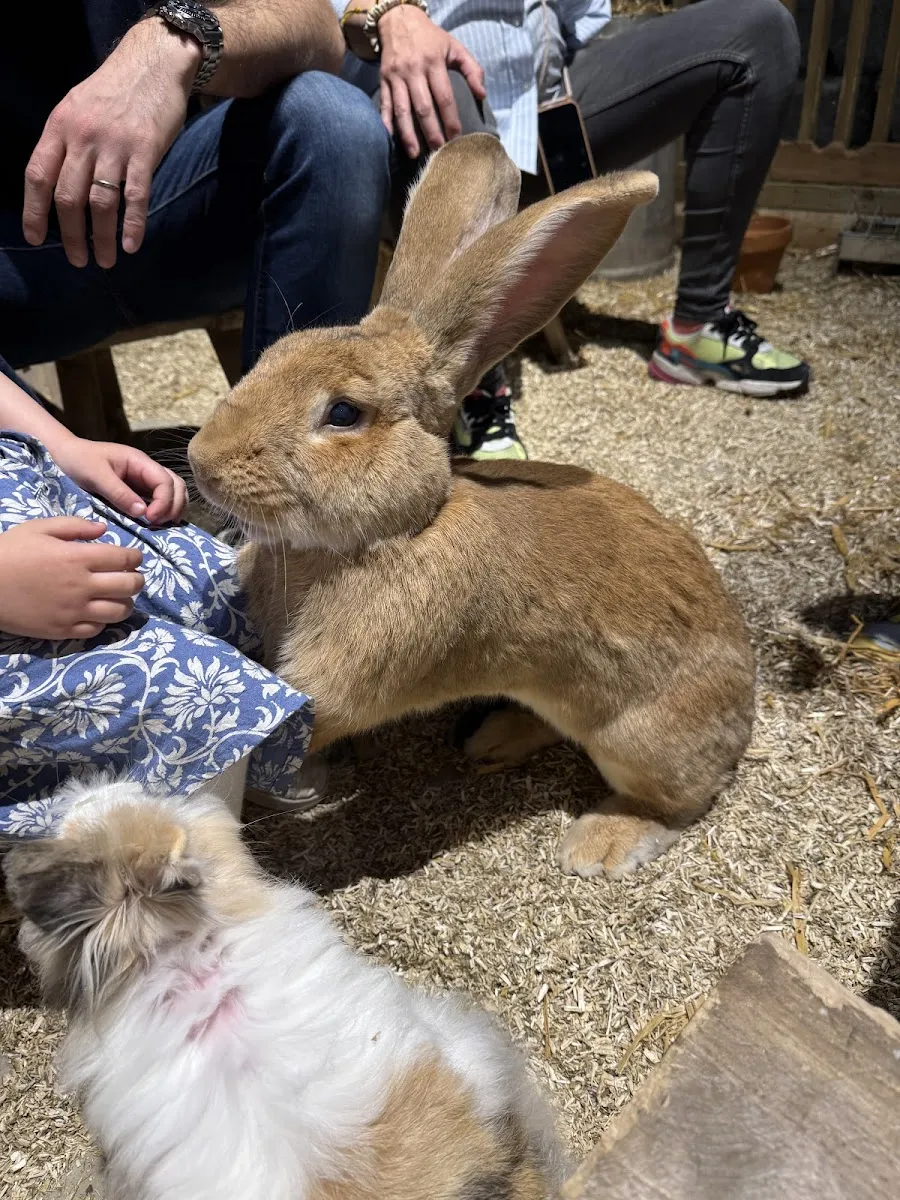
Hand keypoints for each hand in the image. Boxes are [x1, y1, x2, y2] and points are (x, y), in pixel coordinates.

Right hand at [0, 519, 143, 640]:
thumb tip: (104, 530)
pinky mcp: (64, 630)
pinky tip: (98, 611)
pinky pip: (97, 629)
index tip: (134, 557)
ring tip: (120, 596)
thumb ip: (75, 526)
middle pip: (129, 586)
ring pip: (119, 611)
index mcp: (78, 558)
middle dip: (137, 579)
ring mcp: (74, 611)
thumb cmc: (10, 552)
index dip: (135, 557)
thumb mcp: (39, 528)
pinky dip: (104, 620)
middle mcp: (82, 586)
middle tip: (133, 576)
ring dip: (126, 602)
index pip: (124, 558)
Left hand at [22, 19, 200, 268]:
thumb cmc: (114, 90)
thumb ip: (66, 143)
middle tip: (77, 259)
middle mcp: (83, 136)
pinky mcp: (145, 151)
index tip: (35, 239)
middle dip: (70, 235)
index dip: (34, 212)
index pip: (37, 175)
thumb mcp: (76, 108)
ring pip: (100, 203)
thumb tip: (57, 186)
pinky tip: (130, 246)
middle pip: (68, 197)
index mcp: (60, 126)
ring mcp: (114, 144)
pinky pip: (135, 197)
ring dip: (101, 238)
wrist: (153, 64)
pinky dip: (132, 226)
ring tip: (104, 261)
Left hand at [51, 438, 188, 526]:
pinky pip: (160, 499)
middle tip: (158, 524)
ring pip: (173, 492)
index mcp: (139, 461)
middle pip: (177, 486)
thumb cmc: (78, 460)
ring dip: (173, 508)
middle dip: (174, 506)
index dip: (164, 501)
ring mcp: (144, 480)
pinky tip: (155, 523)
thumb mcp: (96, 476)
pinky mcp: (138, 490)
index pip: (166, 481)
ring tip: (160, 525)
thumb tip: (143, 512)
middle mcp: (147, 470)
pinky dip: (164, 510)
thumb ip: (119, 493)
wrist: (64, 454)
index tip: (150, 518)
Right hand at [377, 6, 485, 157]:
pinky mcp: (383, 80)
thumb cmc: (430, 37)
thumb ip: (472, 69)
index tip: (456, 138)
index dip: (451, 119)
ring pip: (402, 110)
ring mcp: (396, 77)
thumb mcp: (454, 46)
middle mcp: (413, 71)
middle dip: (431, 132)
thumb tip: (482, 95)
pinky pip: (384, 104)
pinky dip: (386, 122)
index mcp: (433, 62)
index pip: (444, 97)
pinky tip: (391, 138)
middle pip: (423, 107)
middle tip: (438, 151)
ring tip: (415, 153)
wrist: (398, 19)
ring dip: (408, 134)